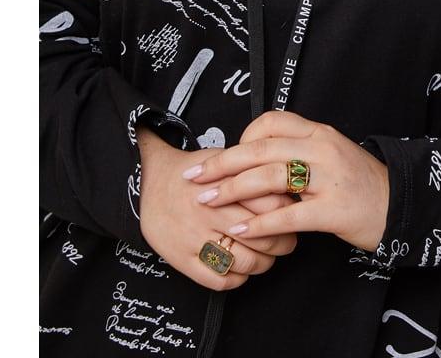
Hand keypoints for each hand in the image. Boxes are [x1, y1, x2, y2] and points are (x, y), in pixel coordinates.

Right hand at [137, 126, 297, 290]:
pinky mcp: (182, 260)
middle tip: (287, 241)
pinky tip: (242, 268)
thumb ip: (252, 170)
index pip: (270, 205)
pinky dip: (238, 279)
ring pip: (245, 263)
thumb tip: (287, 184)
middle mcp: (210, 213)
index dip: (288, 213)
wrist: (147, 182)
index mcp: (224, 185)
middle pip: (262, 237)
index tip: (292, 215)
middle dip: (283, 243)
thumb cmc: (192, 172)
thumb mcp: (222, 160)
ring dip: (264, 264)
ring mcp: (195, 238)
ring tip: (266, 256)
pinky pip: (220, 281)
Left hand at [182, 110, 389, 252]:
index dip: (241, 137)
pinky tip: (239, 231)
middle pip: (261, 148)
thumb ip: (298, 150)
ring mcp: (329, 178)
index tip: (223, 156)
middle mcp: (322, 148)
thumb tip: (254, 157)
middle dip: (221, 163)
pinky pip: (288, 216)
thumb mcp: (330, 154)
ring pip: (269, 177)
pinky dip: (259, 224)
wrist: (399, 204)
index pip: (270, 121)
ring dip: (231, 190)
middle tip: (193, 176)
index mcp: (318, 132)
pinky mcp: (333, 210)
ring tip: (206, 201)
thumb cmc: (358, 182)